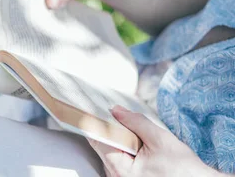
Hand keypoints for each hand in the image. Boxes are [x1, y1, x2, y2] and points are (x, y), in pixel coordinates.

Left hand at [88, 105, 220, 176]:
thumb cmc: (183, 169)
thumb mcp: (159, 139)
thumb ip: (135, 122)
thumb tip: (116, 110)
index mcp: (121, 170)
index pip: (98, 141)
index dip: (97, 123)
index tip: (97, 110)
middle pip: (103, 147)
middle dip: (112, 132)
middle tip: (123, 120)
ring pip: (111, 154)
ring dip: (120, 142)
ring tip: (137, 138)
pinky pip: (119, 162)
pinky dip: (125, 151)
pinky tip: (137, 147)